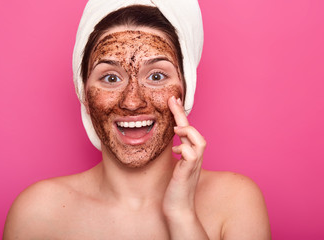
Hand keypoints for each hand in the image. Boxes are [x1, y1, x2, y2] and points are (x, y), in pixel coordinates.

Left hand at [163, 96, 206, 218]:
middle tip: (173, 99)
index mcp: (190, 154)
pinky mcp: (187, 173)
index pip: (187, 130)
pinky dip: (184, 148)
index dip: (181, 114)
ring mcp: (193, 165)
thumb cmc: (175, 188)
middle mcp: (195, 157)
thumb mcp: (175, 166)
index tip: (173, 100)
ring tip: (176, 129)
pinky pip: (191, 156)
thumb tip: (173, 143)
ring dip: (188, 131)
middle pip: (194, 131)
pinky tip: (175, 149)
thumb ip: (177, 153)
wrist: (178, 209)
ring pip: (199, 141)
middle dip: (183, 114)